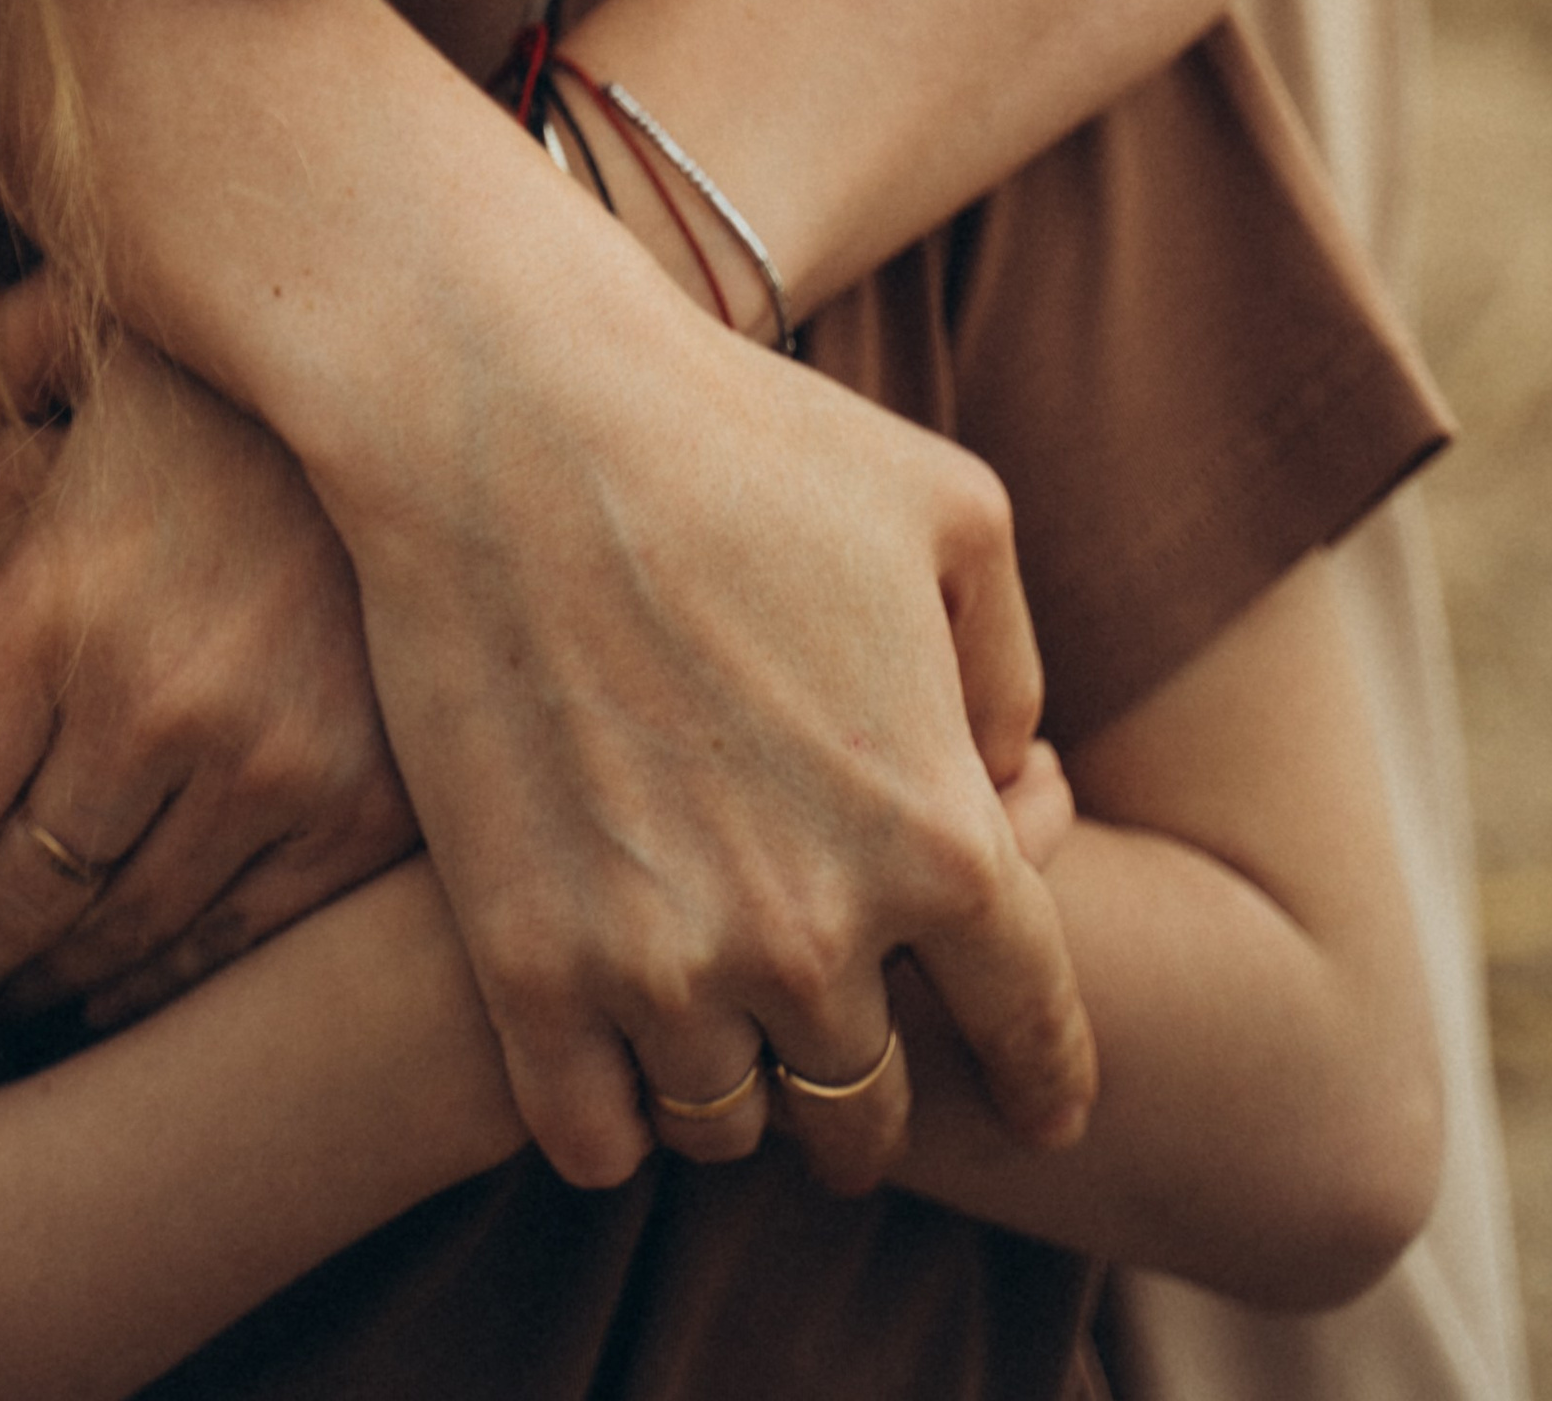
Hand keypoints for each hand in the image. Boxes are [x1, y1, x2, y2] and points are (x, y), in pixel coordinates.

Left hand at [0, 313, 416, 1046]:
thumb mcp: (101, 339)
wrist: (463, 406)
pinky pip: (231, 941)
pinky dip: (156, 979)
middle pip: (4, 899)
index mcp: (62, 598)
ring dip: (36, 986)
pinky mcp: (363, 810)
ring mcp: (270, 765)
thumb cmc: (258, 375)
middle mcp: (156, 699)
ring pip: (114, 934)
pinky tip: (111, 984)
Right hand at [319, 251, 1097, 1192]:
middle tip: (840, 1053)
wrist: (507, 412)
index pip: (1034, 1034)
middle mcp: (816, 934)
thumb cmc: (738, 432)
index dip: (1043, 1080)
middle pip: (869, 1113)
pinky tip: (610, 1050)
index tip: (1035, 1105)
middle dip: (870, 1097)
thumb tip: (1009, 782)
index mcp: (942, 835)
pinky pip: (591, 1139)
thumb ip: (1007, 670)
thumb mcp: (952, 510)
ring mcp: (661, 965)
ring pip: (729, 1131)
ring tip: (715, 1033)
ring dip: (735, 1096)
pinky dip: (613, 1117)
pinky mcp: (523, 965)